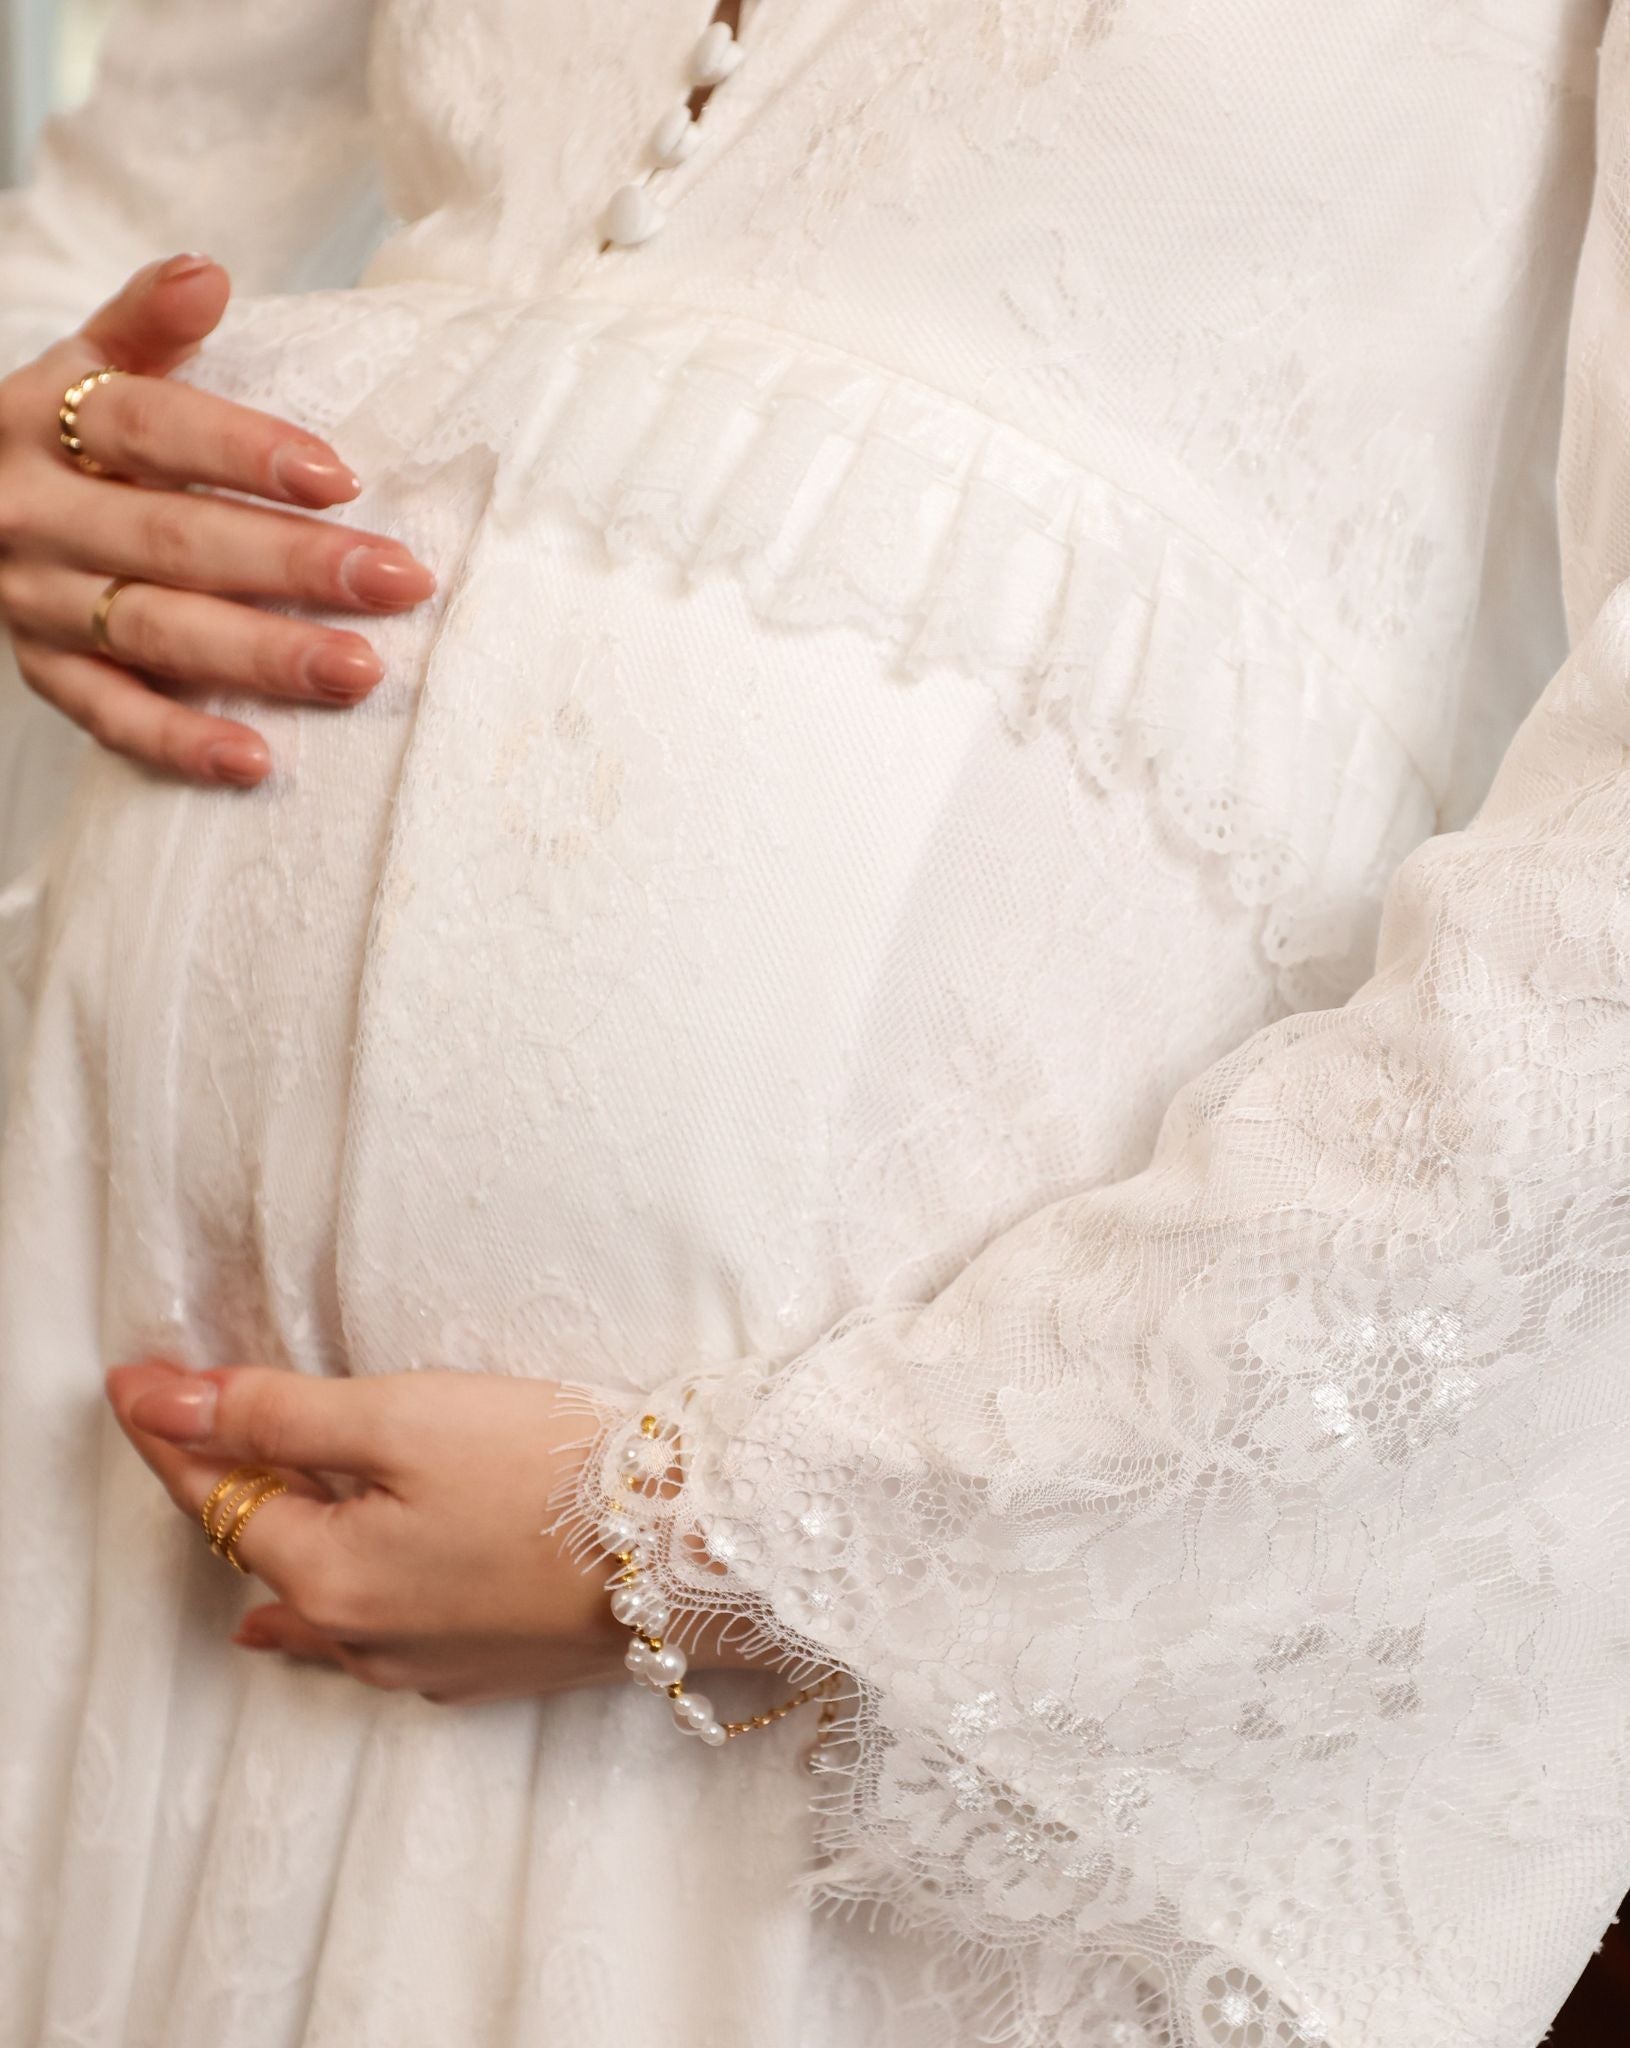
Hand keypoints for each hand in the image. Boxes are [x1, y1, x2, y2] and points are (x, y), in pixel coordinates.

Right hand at [0, 252, 436, 787]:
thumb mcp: (89, 365)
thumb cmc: (60, 437)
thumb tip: (207, 273)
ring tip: (359, 670)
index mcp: (46, 422)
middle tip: (398, 580)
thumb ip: (148, 325)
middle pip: (174, 538)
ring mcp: (34, 601)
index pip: (150, 428)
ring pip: (155, 629)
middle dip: (294, 563)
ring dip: (262, 654)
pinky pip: (113, 716)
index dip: (243, 450)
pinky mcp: (45, 675)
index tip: (341, 477)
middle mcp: (32, 513)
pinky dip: (182, 742)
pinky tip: (257, 760)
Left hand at [104, 1358, 665, 1705]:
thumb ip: (276, 1416)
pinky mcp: (487, 1672)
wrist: (690, 1553)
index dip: (171, 1432)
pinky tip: (335, 1622)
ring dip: (281, 1558)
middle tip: (188, 1435)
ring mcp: (426, 1667)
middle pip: (263, 1553)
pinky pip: (379, 1645)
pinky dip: (344, 1610)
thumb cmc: (549, 1472)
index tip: (132, 1383)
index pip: (218, 1494)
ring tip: (247, 1539)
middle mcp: (360, 1640)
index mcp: (327, 1577)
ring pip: (317, 1609)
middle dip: (223, 1491)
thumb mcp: (403, 1419)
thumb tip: (157, 1402)